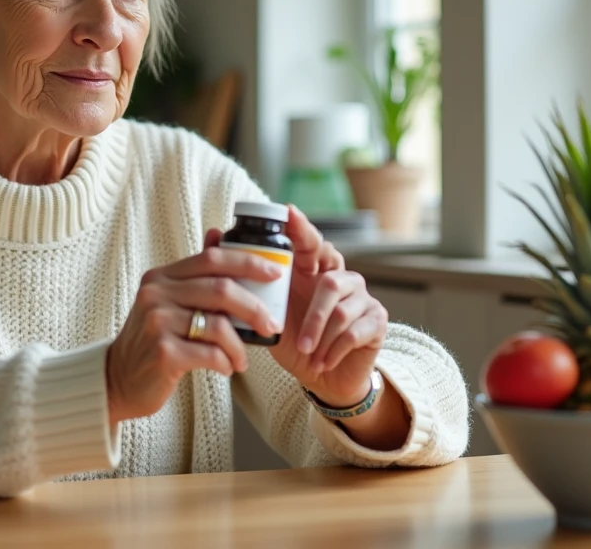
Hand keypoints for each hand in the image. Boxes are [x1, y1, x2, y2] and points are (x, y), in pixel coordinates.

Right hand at [106, 248, 282, 425]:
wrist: (119, 378)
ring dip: (240, 345)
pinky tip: (225, 368)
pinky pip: (210, 354)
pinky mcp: (162, 352)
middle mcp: (156, 294)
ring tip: (242, 359)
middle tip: (271, 325)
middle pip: (220, 289)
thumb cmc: (152, 340)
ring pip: (218, 325)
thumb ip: (193, 274)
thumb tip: (218, 234)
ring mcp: (157, 322)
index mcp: (161, 277)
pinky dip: (225, 362)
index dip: (248, 262)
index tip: (275, 273)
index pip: (211, 259)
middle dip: (254, 308)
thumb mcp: (167, 301)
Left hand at [205, 205, 387, 407]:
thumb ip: (242, 279)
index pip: (308, 241)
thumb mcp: (264, 313)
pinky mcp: (377, 320)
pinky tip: (321, 362)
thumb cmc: (293, 340)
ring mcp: (362, 296)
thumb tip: (213, 234)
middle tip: (302, 301)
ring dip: (317, 330)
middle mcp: (340, 275)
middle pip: (332, 261)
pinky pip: (354, 330)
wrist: (322, 379)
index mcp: (311, 270)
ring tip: (304, 350)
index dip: (301, 226)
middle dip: (313, 286)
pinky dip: (333, 349)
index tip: (288, 212)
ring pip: (340, 304)